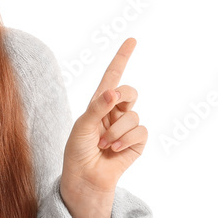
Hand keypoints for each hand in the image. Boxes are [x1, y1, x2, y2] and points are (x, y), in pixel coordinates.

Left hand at [60, 37, 147, 196]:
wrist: (84, 178)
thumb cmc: (78, 152)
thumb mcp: (82, 126)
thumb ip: (97, 107)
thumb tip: (115, 91)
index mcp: (99, 104)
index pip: (113, 76)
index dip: (122, 58)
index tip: (131, 40)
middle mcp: (115, 112)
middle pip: (131, 92)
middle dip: (125, 97)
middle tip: (114, 107)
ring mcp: (127, 127)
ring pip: (133, 115)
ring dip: (116, 130)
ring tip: (103, 144)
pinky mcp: (137, 142)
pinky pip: (140, 131)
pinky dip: (125, 140)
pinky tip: (113, 150)